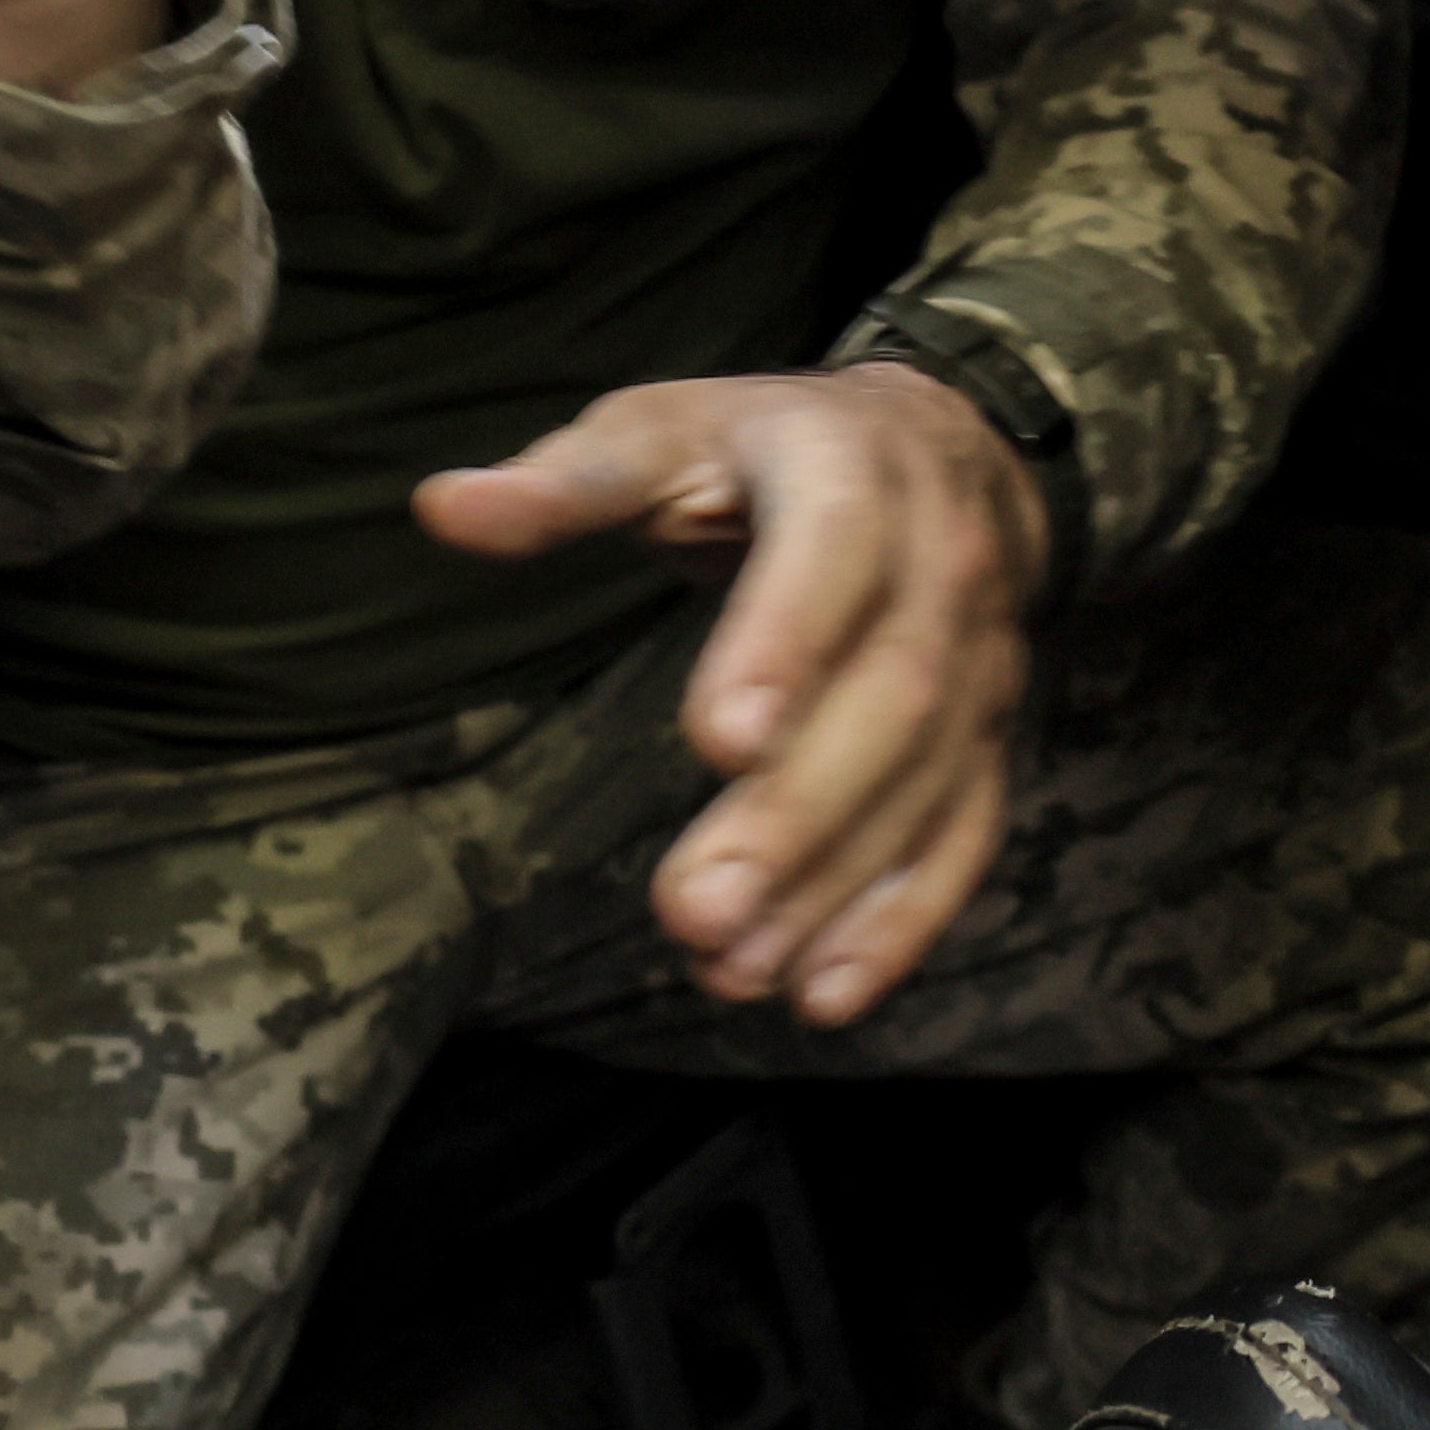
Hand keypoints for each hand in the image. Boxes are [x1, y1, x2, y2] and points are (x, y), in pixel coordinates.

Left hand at [417, 366, 1046, 1026]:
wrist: (943, 449)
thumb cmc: (761, 449)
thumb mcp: (664, 434)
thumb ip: (564, 482)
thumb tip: (442, 508)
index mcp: (850, 468)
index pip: (832, 550)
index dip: (784, 642)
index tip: (715, 741)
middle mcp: (940, 563)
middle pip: (890, 693)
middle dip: (796, 812)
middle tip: (698, 909)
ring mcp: (981, 659)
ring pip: (928, 779)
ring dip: (834, 887)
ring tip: (733, 969)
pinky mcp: (988, 737)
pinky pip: (963, 833)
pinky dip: (903, 922)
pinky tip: (824, 995)